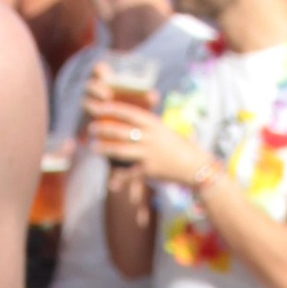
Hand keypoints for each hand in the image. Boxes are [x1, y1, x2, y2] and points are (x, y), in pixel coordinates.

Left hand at [91, 99, 211, 189]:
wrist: (195, 166)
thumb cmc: (178, 147)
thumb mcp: (165, 130)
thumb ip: (149, 125)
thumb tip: (130, 118)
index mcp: (154, 124)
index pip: (129, 113)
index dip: (112, 109)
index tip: (100, 107)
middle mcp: (151, 137)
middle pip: (121, 131)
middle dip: (103, 129)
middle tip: (91, 128)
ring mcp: (150, 154)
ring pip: (121, 150)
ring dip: (105, 148)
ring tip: (94, 147)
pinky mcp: (150, 170)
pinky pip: (130, 173)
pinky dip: (119, 177)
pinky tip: (110, 180)